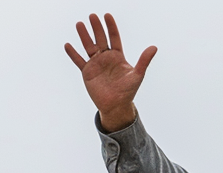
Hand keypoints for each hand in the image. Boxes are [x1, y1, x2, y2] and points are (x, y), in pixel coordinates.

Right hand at [65, 13, 155, 131]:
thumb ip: (144, 61)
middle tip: (92, 16)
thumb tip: (154, 47)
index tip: (107, 15)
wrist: (117, 106)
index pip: (114, 38)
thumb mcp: (137, 75)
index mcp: (117, 57)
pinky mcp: (87, 72)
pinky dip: (73, 54)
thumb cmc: (128, 91)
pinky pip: (78, 61)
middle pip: (100, 39)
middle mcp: (106, 58)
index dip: (111, 27)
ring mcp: (96, 64)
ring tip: (80, 24)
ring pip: (88, 46)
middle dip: (96, 28)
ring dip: (84, 36)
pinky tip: (68, 45)